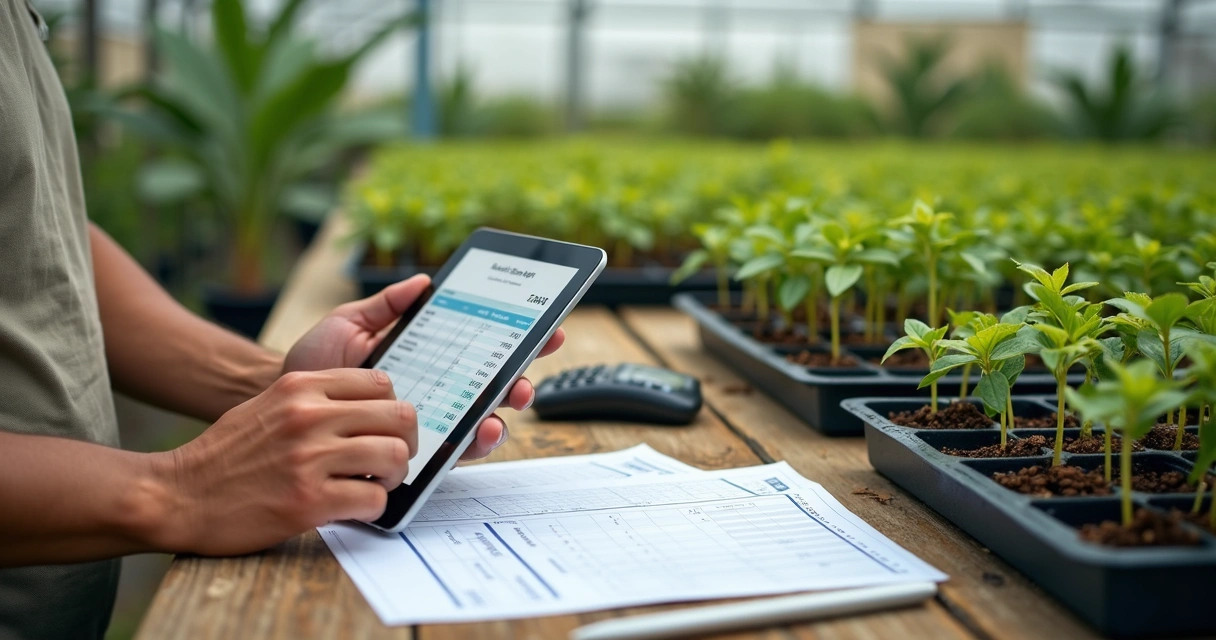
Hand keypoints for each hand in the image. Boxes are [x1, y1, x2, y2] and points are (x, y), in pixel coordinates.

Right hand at [161, 369, 416, 554]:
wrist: (176, 495)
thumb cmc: (225, 455)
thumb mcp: (268, 405)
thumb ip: (314, 400)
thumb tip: (367, 408)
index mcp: (300, 387)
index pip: (381, 383)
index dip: (390, 410)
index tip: (382, 429)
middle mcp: (308, 416)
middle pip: (399, 416)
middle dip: (404, 442)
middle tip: (389, 461)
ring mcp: (309, 459)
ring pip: (393, 456)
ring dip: (392, 477)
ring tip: (372, 485)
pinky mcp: (308, 501)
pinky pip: (373, 500)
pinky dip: (372, 508)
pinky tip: (352, 508)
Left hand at [283, 275, 564, 459]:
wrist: (281, 407)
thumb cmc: (313, 367)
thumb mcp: (348, 324)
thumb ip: (386, 305)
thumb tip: (424, 280)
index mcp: (429, 359)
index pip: (481, 347)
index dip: (517, 337)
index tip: (545, 324)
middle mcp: (438, 392)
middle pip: (494, 383)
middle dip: (524, 368)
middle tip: (537, 353)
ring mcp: (431, 424)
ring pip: (486, 418)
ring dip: (509, 405)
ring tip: (517, 392)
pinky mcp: (418, 455)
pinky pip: (458, 452)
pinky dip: (478, 440)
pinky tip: (484, 426)